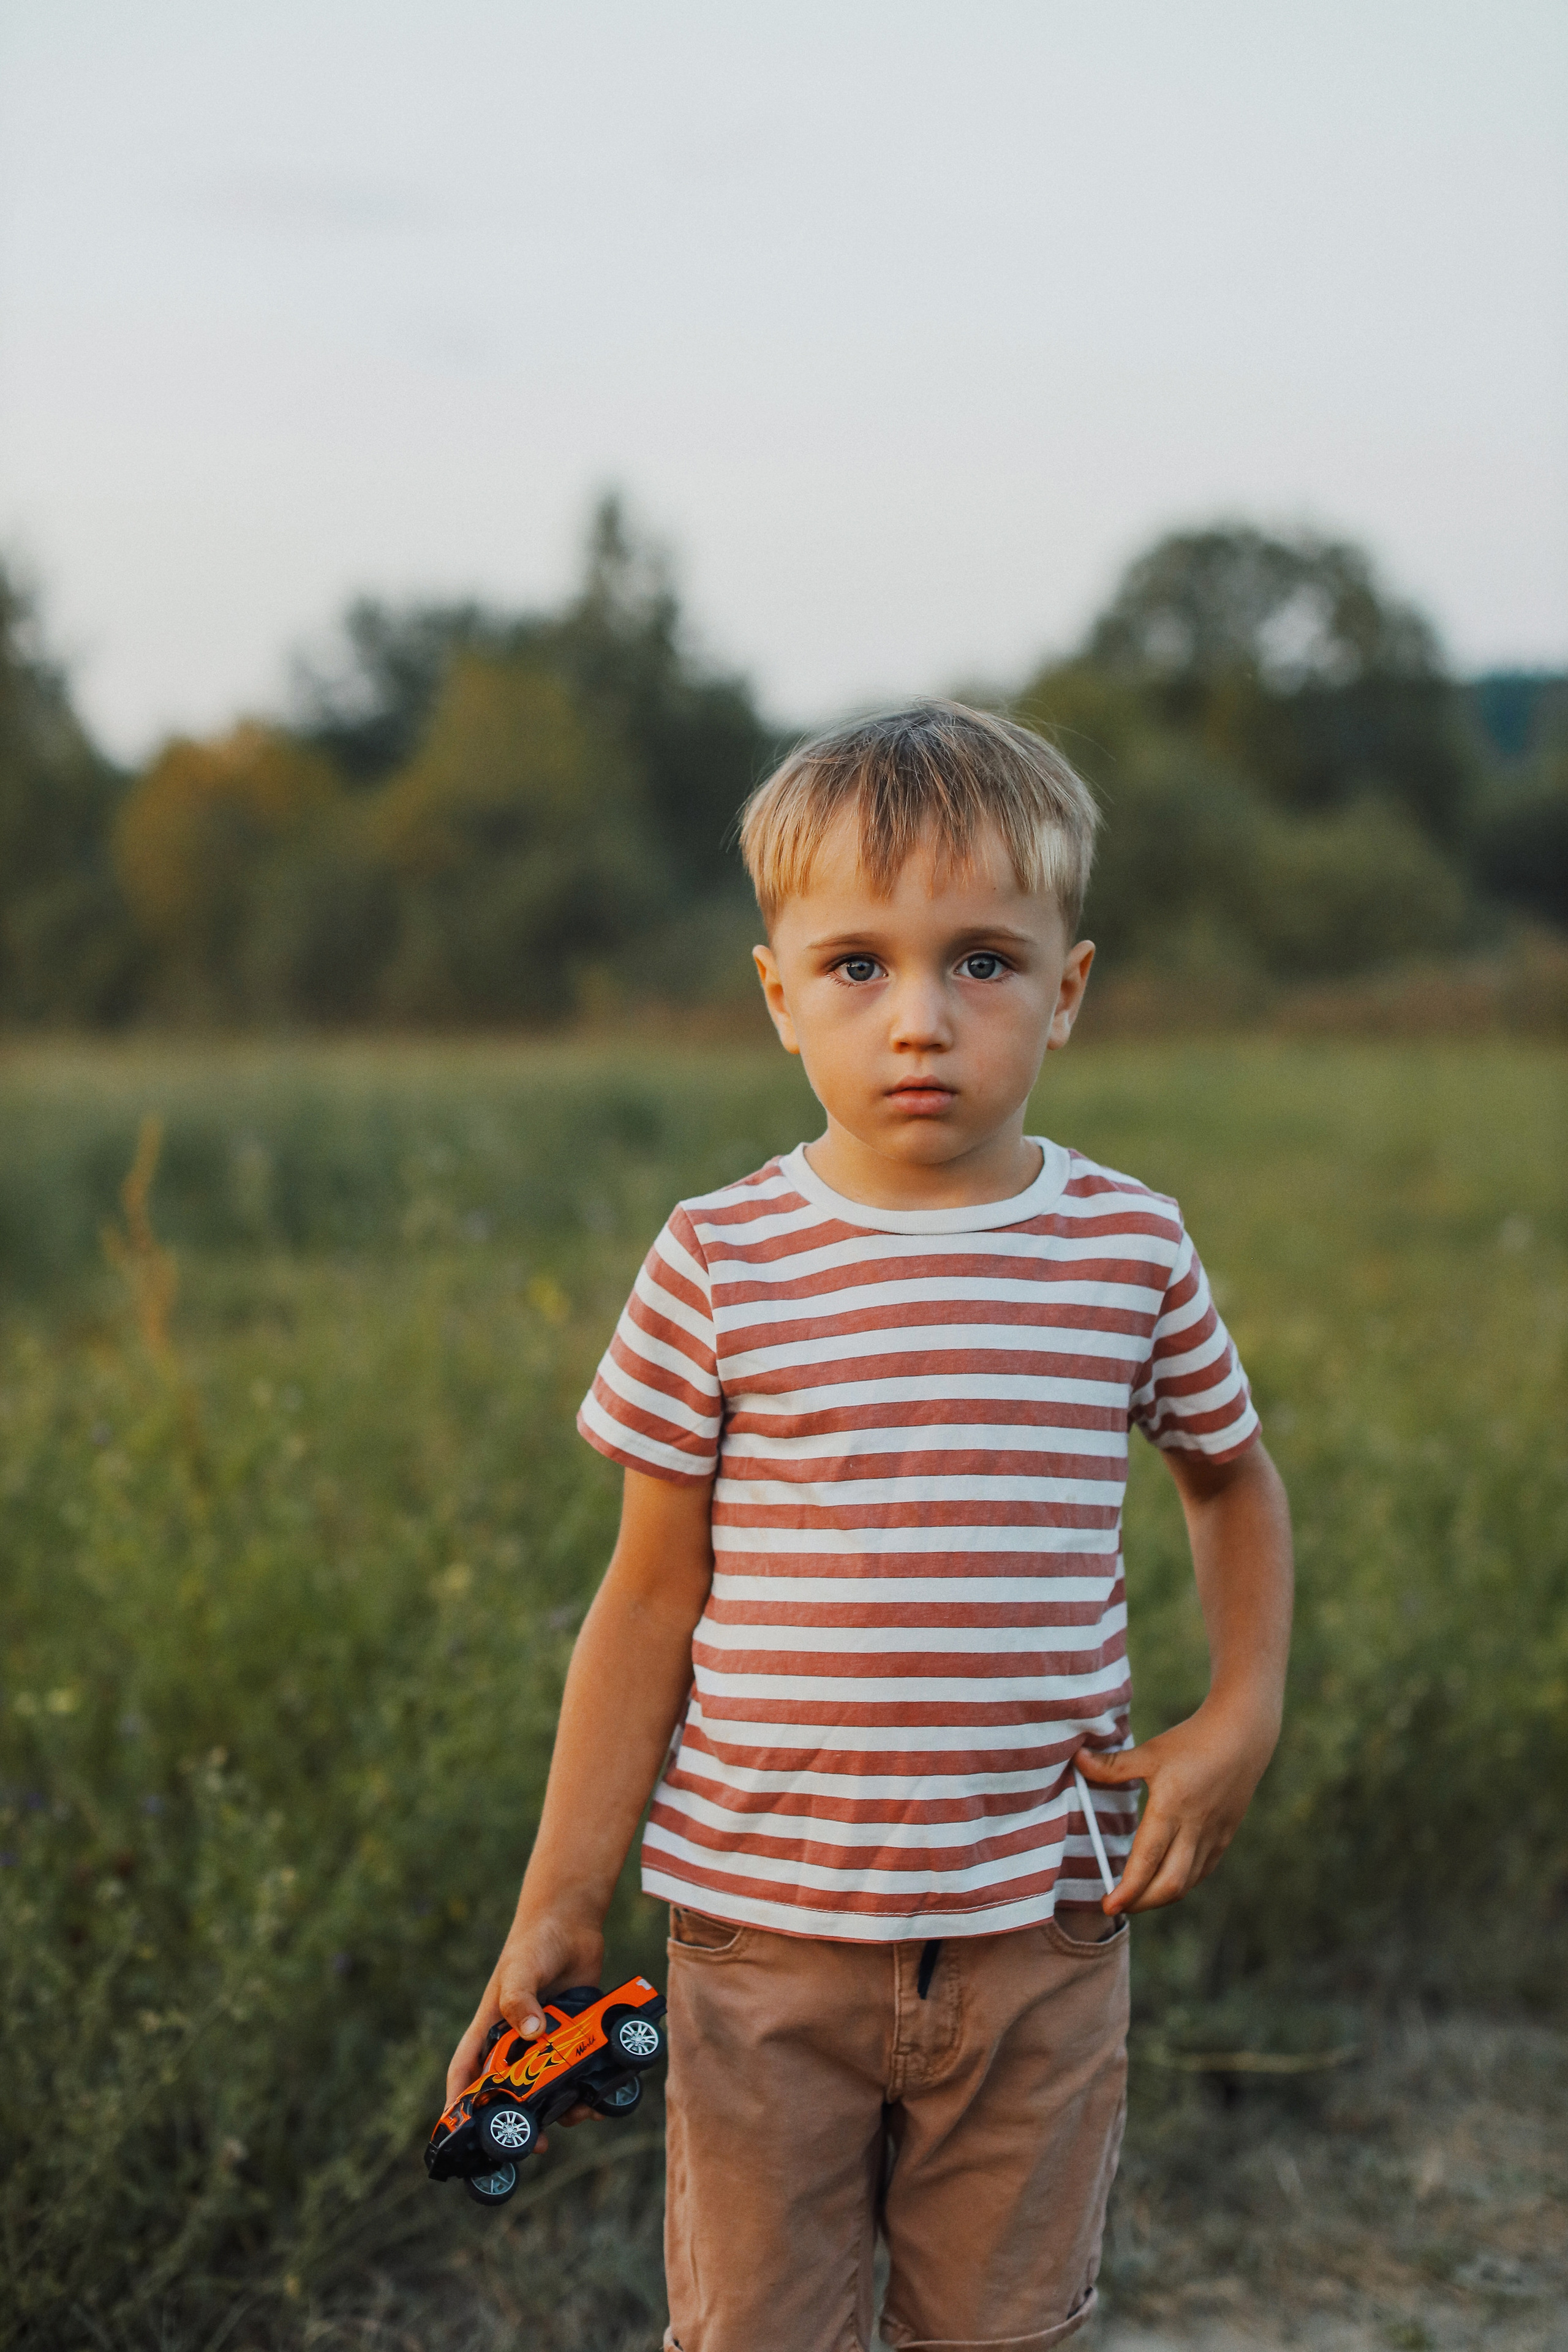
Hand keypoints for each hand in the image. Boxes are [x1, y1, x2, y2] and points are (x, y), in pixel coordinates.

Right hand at [445, 1903, 605, 2124]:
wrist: (572, 1922)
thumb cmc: (533, 1944)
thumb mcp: (520, 1970)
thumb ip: (520, 1999)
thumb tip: (531, 2034)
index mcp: (489, 2030)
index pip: (466, 2074)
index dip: (461, 2108)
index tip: (463, 2138)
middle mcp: (515, 2043)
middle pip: (510, 2093)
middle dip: (521, 2121)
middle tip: (537, 2145)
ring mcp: (546, 2042)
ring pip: (548, 2089)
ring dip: (561, 2108)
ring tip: (580, 2115)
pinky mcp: (575, 2037)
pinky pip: (579, 2073)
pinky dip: (588, 2090)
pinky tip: (603, 2099)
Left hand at [1075, 1697, 1276, 1916]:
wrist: (1242, 1736)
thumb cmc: (1191, 1741)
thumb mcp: (1150, 1752)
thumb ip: (1113, 1765)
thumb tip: (1077, 1760)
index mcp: (1171, 1808)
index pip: (1147, 1861)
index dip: (1128, 1890)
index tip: (1108, 1905)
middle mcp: (1194, 1828)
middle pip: (1169, 1885)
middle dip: (1141, 1903)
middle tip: (1118, 1905)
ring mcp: (1213, 1836)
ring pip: (1187, 1883)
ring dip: (1160, 1896)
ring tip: (1136, 1896)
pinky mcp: (1224, 1836)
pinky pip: (1201, 1871)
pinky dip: (1182, 1882)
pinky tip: (1165, 1879)